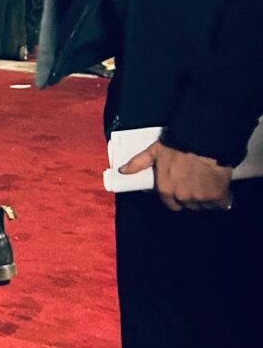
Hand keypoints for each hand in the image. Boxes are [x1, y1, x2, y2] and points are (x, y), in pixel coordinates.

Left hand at [118, 141, 233, 212]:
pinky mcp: (218, 196)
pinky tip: (223, 190)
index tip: (182, 190)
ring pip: (205, 206)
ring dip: (208, 199)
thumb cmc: (178, 144)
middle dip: (192, 197)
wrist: (204, 141)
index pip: (171, 204)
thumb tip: (122, 171)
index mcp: (166, 190)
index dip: (177, 198)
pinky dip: (224, 199)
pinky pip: (222, 204)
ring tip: (209, 185)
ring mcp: (200, 198)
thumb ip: (138, 163)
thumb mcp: (154, 151)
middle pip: (189, 205)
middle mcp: (182, 197)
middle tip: (197, 184)